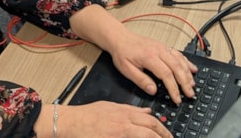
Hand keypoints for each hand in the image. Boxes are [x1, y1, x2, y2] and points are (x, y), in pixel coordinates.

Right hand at [49, 102, 172, 137]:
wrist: (72, 122)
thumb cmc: (89, 115)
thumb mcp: (112, 106)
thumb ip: (132, 110)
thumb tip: (147, 112)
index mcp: (125, 114)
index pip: (151, 121)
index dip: (162, 129)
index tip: (168, 135)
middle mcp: (124, 124)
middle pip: (150, 131)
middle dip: (163, 137)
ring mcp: (118, 135)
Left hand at [107, 32, 197, 105]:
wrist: (120, 38)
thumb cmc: (122, 53)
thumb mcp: (126, 69)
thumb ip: (140, 80)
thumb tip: (153, 90)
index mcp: (149, 57)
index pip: (166, 74)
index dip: (173, 88)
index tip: (177, 99)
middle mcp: (158, 51)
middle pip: (177, 67)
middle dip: (185, 82)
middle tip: (190, 94)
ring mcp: (162, 47)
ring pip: (180, 60)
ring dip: (188, 73)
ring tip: (192, 85)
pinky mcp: (163, 47)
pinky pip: (178, 54)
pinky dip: (187, 62)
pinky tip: (192, 69)